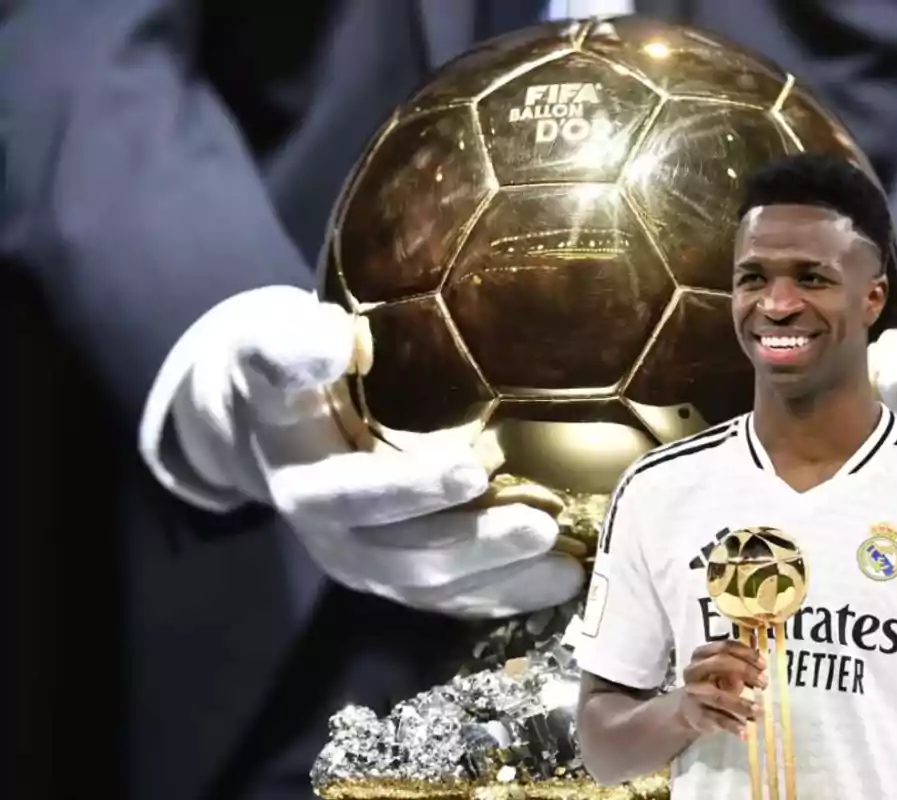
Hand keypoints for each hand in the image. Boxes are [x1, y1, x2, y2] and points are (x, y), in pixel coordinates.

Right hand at [157, 286, 582, 618]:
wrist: (259, 428)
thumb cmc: (287, 372)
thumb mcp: (272, 345)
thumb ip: (294, 344)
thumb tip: (339, 340)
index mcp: (299, 468)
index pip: (346, 484)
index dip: (405, 488)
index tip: (470, 471)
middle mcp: (325, 526)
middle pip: (397, 549)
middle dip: (471, 541)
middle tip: (538, 526)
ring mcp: (357, 556)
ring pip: (427, 582)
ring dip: (495, 575)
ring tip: (559, 562)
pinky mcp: (387, 573)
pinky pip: (445, 597)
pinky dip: (501, 593)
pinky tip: (558, 582)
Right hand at [676, 641, 767, 736]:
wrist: (689, 709)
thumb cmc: (712, 684)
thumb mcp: (724, 672)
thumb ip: (740, 666)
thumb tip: (759, 670)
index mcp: (701, 655)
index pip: (725, 647)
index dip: (746, 654)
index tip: (763, 665)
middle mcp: (693, 671)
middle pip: (719, 664)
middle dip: (745, 671)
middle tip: (764, 683)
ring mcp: (694, 693)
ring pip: (719, 697)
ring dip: (742, 704)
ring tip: (759, 711)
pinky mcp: (697, 715)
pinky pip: (717, 720)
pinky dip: (733, 726)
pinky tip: (745, 732)